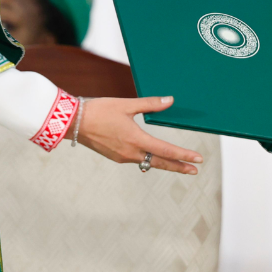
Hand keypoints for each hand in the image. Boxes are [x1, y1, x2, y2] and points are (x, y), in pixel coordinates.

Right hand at [78, 96, 202, 174]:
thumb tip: (169, 100)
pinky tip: (151, 157)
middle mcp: (131, 152)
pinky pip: (137, 160)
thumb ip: (150, 104)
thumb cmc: (99, 110)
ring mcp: (122, 157)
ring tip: (177, 165)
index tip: (198, 159)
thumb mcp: (126, 104)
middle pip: (161, 162)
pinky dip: (148, 159)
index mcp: (136, 139)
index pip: (166, 151)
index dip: (184, 155)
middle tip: (194, 170)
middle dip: (179, 167)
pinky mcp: (115, 156)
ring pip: (149, 162)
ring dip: (164, 164)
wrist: (73, 122)